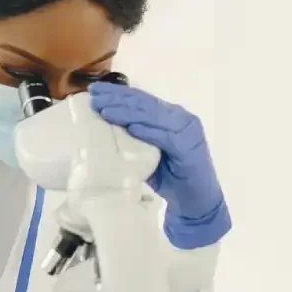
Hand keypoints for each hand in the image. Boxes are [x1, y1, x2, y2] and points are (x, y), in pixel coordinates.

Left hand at [89, 82, 230, 249]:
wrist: (197, 201)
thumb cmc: (171, 177)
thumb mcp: (147, 154)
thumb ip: (133, 139)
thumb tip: (102, 129)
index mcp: (170, 115)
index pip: (141, 99)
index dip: (118, 93)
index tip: (95, 90)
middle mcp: (180, 117)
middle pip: (145, 103)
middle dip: (118, 98)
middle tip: (94, 94)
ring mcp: (187, 131)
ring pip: (153, 116)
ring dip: (127, 112)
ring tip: (106, 110)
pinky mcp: (189, 147)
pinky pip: (166, 137)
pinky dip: (148, 131)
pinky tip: (131, 128)